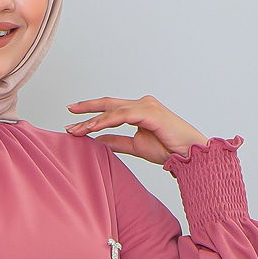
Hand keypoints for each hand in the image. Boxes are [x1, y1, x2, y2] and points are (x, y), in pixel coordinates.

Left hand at [65, 94, 208, 162]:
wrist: (189, 154)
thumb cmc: (169, 149)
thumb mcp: (136, 146)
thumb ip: (117, 141)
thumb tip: (98, 140)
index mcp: (140, 110)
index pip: (111, 108)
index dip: (92, 112)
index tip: (74, 118)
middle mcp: (142, 104)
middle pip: (109, 104)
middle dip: (87, 108)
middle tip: (68, 112)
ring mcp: (146, 106)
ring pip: (113, 110)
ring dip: (93, 119)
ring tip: (77, 129)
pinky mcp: (149, 113)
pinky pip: (122, 115)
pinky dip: (106, 121)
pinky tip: (92, 127)